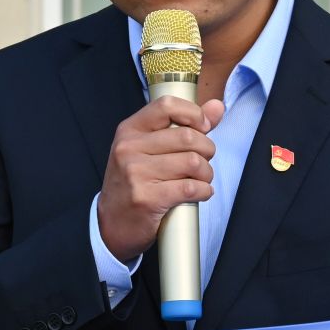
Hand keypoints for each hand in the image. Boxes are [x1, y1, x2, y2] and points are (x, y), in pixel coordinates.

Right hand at [96, 95, 225, 263]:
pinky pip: (190, 187)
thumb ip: (184, 125)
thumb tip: (217, 106)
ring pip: (193, 162)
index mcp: (129, 130)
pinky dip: (204, 191)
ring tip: (201, 179)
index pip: (166, 105)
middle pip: (187, 136)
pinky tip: (200, 193)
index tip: (203, 127)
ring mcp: (136, 174)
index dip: (194, 114)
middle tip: (203, 161)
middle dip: (207, 150)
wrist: (112, 224)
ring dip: (206, 173)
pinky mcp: (147, 199)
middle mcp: (129, 148)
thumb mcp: (148, 148)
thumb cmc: (134, 183)